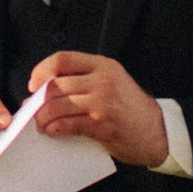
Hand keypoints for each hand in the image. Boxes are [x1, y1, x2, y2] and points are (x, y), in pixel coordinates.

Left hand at [26, 48, 172, 167]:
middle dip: (38, 100)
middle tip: (33, 110)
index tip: (33, 84)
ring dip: (43, 117)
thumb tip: (45, 91)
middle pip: (55, 84)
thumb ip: (84, 81)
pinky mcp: (101, 123)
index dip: (41, 70)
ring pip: (57, 105)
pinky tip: (51, 132)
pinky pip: (67, 124)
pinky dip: (54, 129)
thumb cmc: (132, 109)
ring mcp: (101, 101)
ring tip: (41, 124)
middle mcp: (101, 79)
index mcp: (103, 65)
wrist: (159, 131)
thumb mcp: (112, 82)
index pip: (62, 59)